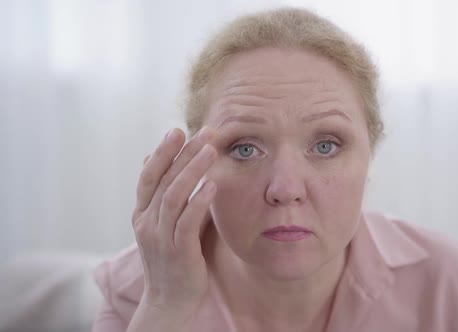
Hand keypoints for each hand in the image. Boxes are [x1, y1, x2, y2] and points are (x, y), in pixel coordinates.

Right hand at [132, 127, 216, 312]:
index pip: (149, 176)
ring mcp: (160, 238)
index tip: (178, 130)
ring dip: (192, 170)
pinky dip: (199, 201)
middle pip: (163, 180)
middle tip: (204, 132)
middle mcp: (146, 223)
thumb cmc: (173, 257)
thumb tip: (156, 166)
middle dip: (183, 153)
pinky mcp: (178, 252)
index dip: (162, 152)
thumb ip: (166, 196)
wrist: (170, 300)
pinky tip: (213, 185)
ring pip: (173, 196)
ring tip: (211, 150)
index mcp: (142, 214)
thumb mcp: (165, 224)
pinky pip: (186, 222)